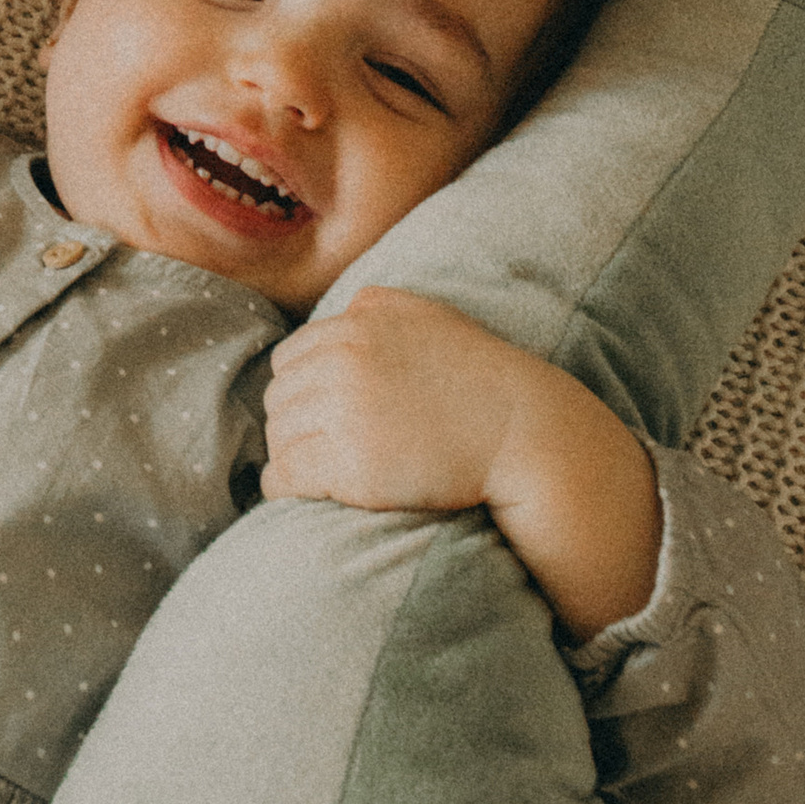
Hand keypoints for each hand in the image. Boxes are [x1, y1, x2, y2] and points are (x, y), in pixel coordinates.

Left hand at [263, 287, 662, 639]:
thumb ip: (375, 309)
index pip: (290, 357)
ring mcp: (346, 409)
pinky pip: (288, 474)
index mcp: (359, 321)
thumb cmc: (481, 380)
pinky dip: (284, 486)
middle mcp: (345, 357)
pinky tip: (296, 493)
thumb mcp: (427, 318)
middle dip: (290, 422)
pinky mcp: (351, 462)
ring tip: (307, 472)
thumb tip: (340, 313)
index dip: (298, 390)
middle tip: (310, 448)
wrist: (524, 435)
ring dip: (288, 455)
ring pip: (280, 435)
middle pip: (280, 396)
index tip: (312, 415)